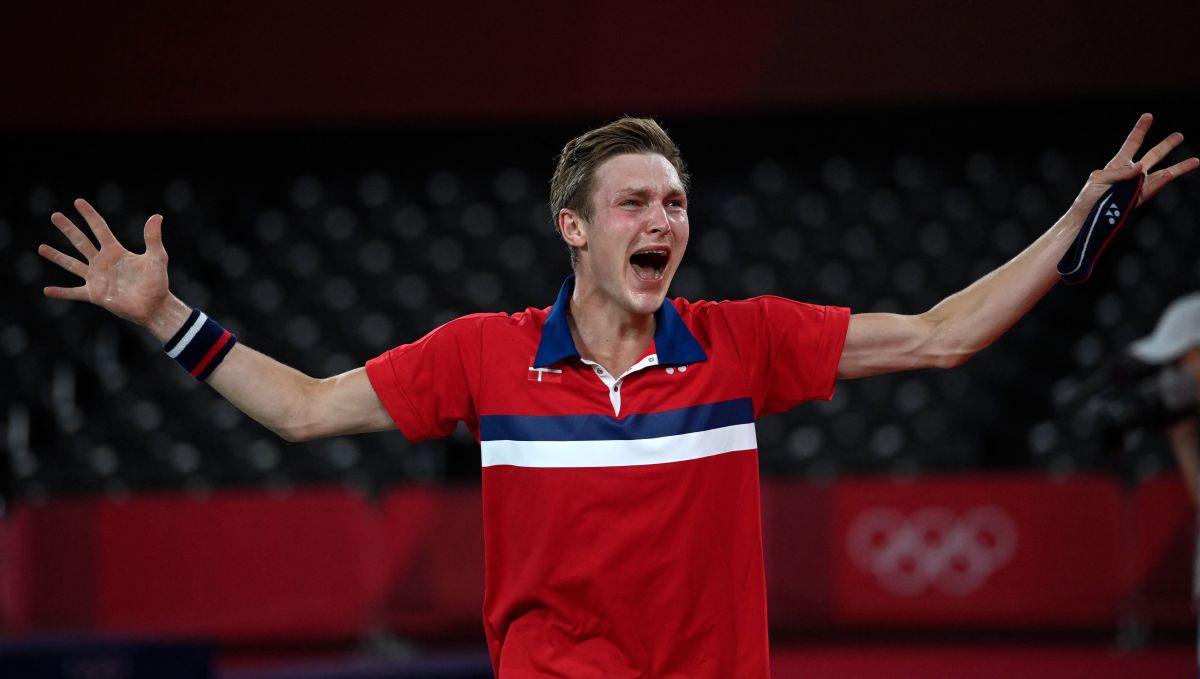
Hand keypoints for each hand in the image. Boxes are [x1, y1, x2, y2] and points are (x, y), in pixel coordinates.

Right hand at [39, 198, 171, 326]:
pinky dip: (61, 292)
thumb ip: (153, 238)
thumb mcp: (156, 257)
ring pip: (72, 264)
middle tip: (54, 216)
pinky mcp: (94, 295)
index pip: (100, 228)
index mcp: (116, 251)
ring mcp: (96, 278)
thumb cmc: (157, 282)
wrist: (155, 306)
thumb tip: (157, 216)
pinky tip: (47, 290)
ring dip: (57, 256)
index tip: (78, 202)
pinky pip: (74, 292)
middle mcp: (102, 262)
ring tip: (41, 247)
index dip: (89, 215)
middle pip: (81, 242)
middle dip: (68, 229)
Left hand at [1075, 113, 1197, 210]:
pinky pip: (1154, 188)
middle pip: (1153, 156)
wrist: (1086, 218)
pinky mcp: (1140, 199)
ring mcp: (1138, 186)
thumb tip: (1140, 168)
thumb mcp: (1098, 178)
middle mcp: (1131, 174)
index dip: (1140, 130)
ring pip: (1162, 174)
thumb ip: (1119, 172)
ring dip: (1178, 167)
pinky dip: (1163, 180)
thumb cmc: (1088, 198)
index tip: (1148, 116)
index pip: (1132, 144)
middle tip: (1179, 135)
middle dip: (1166, 146)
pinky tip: (1173, 172)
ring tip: (1196, 161)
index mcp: (1118, 165)